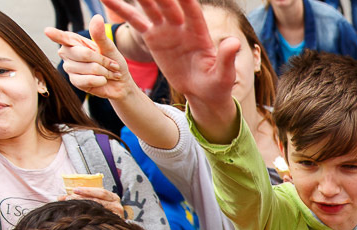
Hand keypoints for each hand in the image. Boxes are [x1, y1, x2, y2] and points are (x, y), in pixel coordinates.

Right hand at [46, 19, 131, 99]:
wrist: (120, 83)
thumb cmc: (113, 62)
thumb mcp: (109, 48)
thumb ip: (100, 36)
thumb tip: (97, 17)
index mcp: (74, 41)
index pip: (63, 37)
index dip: (56, 35)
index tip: (48, 31)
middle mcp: (67, 53)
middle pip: (85, 54)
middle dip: (104, 60)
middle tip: (113, 65)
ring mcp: (69, 68)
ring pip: (90, 68)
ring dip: (105, 72)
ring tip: (109, 73)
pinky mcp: (75, 81)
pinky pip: (89, 80)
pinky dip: (101, 80)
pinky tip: (104, 80)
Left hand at [64, 186, 125, 218]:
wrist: (116, 228)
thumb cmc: (103, 212)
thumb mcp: (93, 202)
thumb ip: (78, 198)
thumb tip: (60, 198)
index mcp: (112, 197)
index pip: (100, 192)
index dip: (87, 190)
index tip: (74, 190)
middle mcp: (117, 205)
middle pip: (99, 200)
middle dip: (83, 198)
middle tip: (69, 198)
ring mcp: (117, 215)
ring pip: (100, 209)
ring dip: (85, 206)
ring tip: (72, 205)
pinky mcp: (116, 223)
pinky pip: (102, 219)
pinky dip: (92, 216)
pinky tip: (82, 216)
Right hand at [100, 0, 239, 110]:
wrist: (202, 93)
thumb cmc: (216, 85)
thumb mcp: (223, 76)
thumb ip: (227, 58)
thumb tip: (234, 42)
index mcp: (200, 33)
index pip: (191, 10)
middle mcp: (182, 27)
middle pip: (167, 3)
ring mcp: (167, 30)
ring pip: (150, 7)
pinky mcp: (154, 37)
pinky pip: (136, 21)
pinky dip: (122, 10)